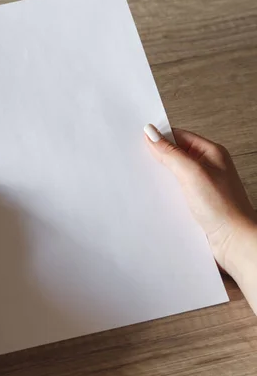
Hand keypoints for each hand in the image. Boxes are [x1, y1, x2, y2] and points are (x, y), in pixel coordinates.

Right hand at [144, 124, 256, 304]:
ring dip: (162, 177)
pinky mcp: (198, 202)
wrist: (235, 241)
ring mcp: (203, 185)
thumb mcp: (193, 174)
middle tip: (140, 159)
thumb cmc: (224, 208)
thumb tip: (152, 134)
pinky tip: (158, 196)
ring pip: (175, 173)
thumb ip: (171, 153)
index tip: (141, 139)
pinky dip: (166, 192)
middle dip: (158, 157)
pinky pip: (177, 191)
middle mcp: (208, 167)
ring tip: (148, 179)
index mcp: (211, 153)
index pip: (180, 136)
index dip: (160, 137)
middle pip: (176, 154)